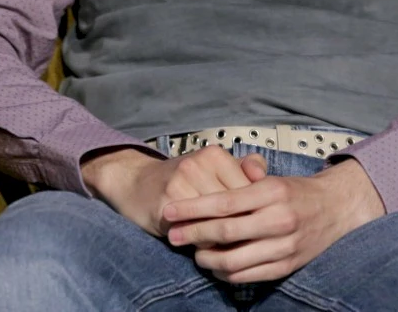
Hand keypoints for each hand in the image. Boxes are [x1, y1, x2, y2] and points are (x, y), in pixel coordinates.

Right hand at [81, 146, 263, 238]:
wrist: (134, 182)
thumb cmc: (180, 178)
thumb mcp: (212, 167)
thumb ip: (242, 169)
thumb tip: (263, 178)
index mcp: (214, 154)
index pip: (248, 187)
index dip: (253, 208)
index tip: (255, 220)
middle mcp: (198, 165)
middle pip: (234, 204)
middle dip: (241, 224)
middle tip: (246, 238)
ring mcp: (180, 184)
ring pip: (216, 219)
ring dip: (223, 236)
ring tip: (225, 243)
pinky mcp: (165, 206)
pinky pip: (196, 230)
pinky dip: (203, 241)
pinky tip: (204, 243)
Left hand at [162, 158, 385, 283]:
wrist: (337, 209)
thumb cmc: (298, 192)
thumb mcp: (274, 179)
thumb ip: (241, 184)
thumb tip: (206, 195)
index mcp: (273, 192)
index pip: (224, 202)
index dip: (192, 208)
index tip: (170, 211)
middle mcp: (279, 219)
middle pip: (225, 232)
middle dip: (193, 234)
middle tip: (174, 234)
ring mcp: (284, 246)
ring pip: (233, 260)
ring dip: (207, 258)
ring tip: (195, 252)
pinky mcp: (286, 266)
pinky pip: (247, 276)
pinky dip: (225, 273)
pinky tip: (216, 265)